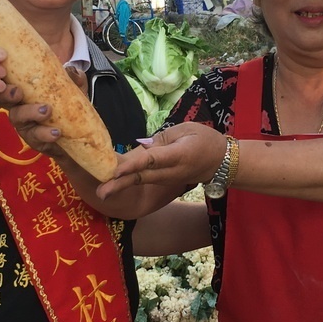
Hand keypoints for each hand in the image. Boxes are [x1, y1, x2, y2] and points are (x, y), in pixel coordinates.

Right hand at [4, 63, 90, 160]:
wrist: (81, 135)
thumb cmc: (70, 107)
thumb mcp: (74, 89)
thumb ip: (73, 78)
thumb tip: (71, 70)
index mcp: (25, 91)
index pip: (8, 80)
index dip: (3, 76)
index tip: (4, 71)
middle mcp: (20, 106)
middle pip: (4, 99)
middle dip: (8, 94)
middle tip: (18, 91)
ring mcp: (25, 125)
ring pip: (18, 117)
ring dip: (30, 112)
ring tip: (46, 111)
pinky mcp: (34, 140)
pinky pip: (35, 137)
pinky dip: (45, 133)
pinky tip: (56, 132)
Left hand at [97, 123, 225, 198]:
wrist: (221, 162)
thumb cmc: (205, 140)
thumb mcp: (186, 129)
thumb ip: (163, 138)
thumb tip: (142, 146)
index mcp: (178, 155)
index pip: (152, 160)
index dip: (133, 165)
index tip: (116, 170)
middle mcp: (171, 171)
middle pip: (142, 177)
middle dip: (121, 184)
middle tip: (101, 192)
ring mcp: (167, 179)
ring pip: (142, 181)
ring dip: (121, 185)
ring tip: (102, 190)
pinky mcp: (164, 181)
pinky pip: (145, 180)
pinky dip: (128, 181)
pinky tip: (112, 182)